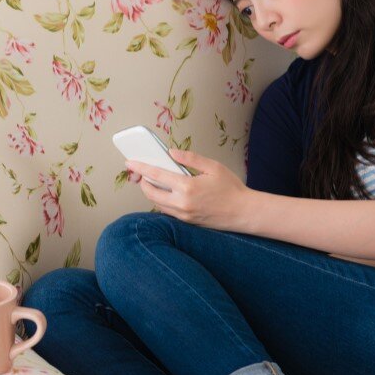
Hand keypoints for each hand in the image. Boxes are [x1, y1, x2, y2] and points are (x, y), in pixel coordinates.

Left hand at [124, 148, 249, 229]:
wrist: (244, 213)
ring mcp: (183, 215)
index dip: (140, 167)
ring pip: (157, 203)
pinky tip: (167, 192)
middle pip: (150, 192)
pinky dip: (162, 201)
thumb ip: (190, 159)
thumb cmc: (232, 189)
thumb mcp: (213, 167)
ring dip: (151, 192)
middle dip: (142, 181)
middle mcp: (182, 203)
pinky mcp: (186, 222)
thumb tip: (172, 153)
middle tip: (141, 173)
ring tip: (154, 181)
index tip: (130, 162)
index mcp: (187, 187)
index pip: (156, 175)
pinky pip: (167, 211)